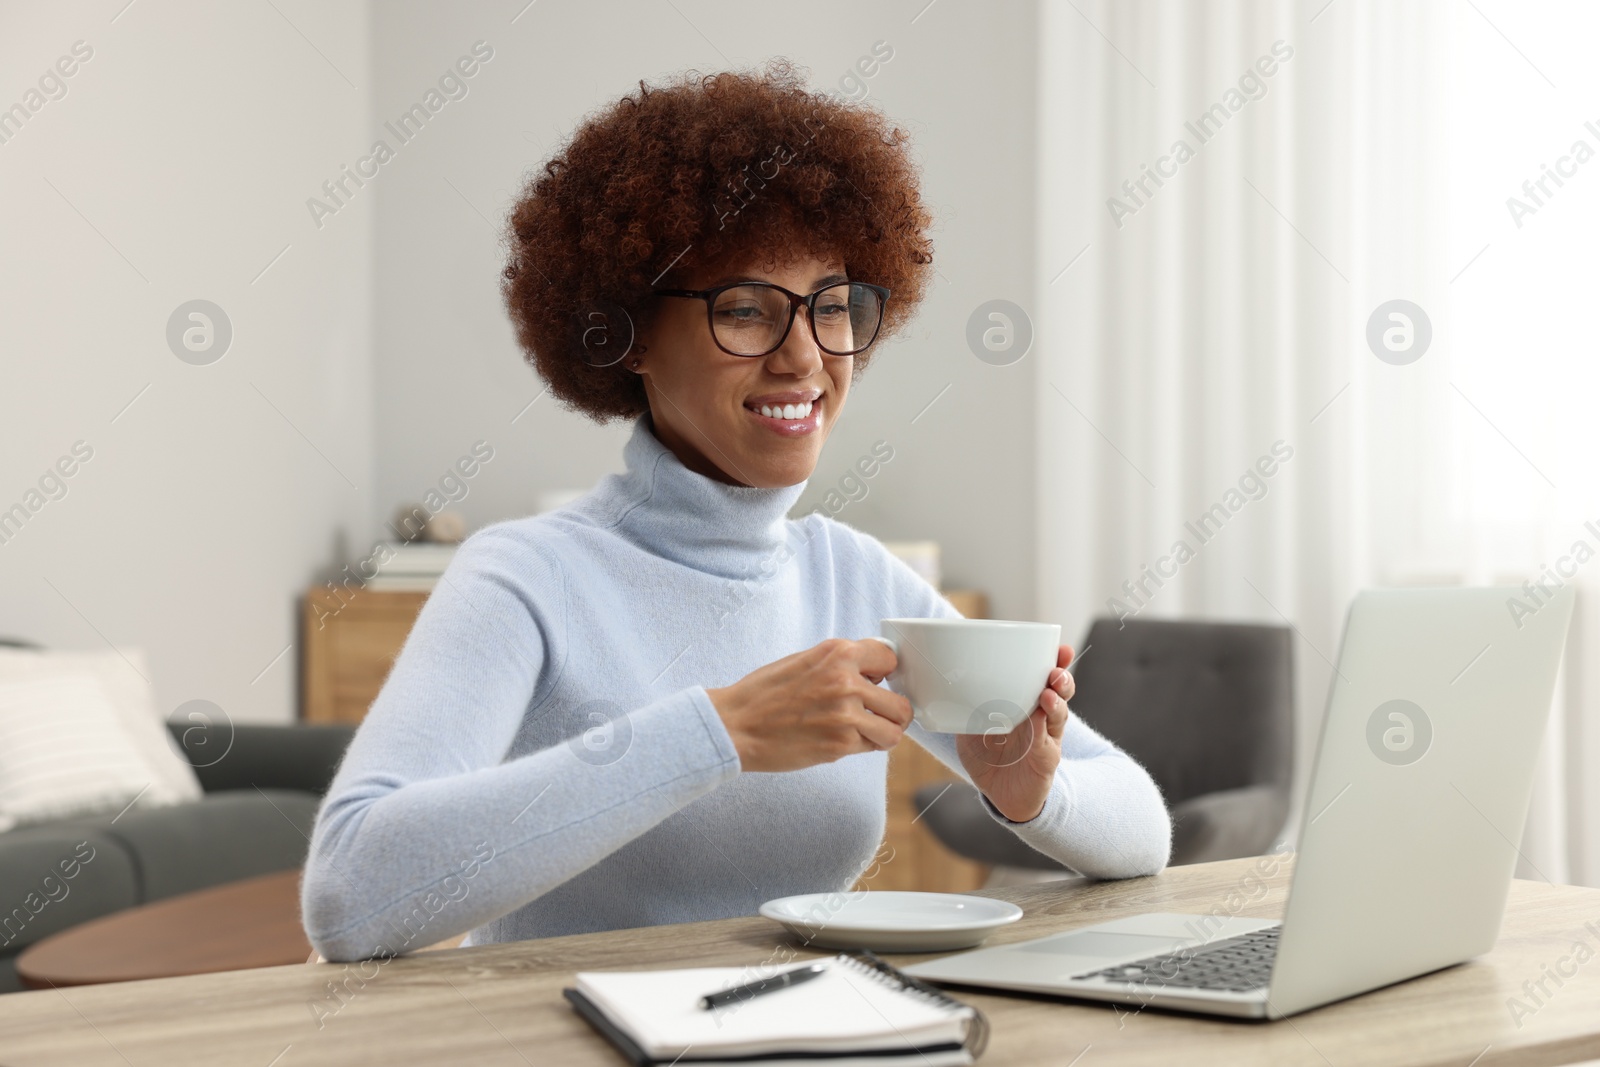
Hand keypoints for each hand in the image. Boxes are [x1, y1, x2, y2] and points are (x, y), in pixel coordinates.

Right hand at [707, 639, 913, 772]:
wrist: (735, 725)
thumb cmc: (763, 694)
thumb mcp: (803, 661)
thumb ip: (839, 663)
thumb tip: (871, 671)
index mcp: (837, 653)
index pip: (890, 658)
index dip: (884, 673)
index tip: (877, 682)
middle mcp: (846, 681)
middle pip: (900, 702)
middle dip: (889, 710)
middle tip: (873, 713)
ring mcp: (846, 714)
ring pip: (895, 729)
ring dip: (883, 732)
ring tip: (864, 731)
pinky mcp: (841, 744)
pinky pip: (873, 747)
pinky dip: (863, 746)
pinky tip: (842, 739)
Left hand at [956, 645, 1075, 821]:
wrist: (1000, 793)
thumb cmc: (988, 756)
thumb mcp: (971, 726)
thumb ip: (964, 707)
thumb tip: (941, 683)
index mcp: (1026, 702)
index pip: (1043, 676)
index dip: (1053, 661)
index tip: (1058, 646)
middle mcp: (1041, 716)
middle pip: (1059, 690)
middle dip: (1061, 675)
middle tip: (1056, 665)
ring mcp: (1046, 737)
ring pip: (1059, 713)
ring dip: (1056, 699)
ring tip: (1049, 689)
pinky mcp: (1046, 758)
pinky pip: (1047, 740)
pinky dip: (1044, 727)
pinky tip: (1039, 716)